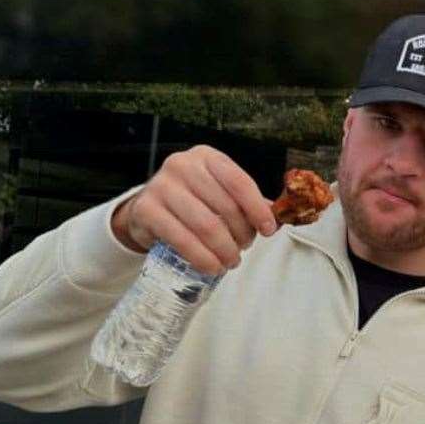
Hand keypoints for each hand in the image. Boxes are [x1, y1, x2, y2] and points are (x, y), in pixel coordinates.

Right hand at [113, 146, 276, 273]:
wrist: (147, 210)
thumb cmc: (192, 200)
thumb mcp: (219, 193)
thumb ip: (247, 203)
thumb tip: (279, 218)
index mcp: (207, 157)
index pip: (239, 182)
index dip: (257, 209)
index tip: (268, 230)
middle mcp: (182, 165)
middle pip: (225, 206)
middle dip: (241, 234)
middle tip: (244, 249)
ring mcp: (161, 186)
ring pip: (206, 225)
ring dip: (224, 250)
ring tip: (230, 261)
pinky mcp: (146, 210)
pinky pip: (182, 239)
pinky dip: (202, 258)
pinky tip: (212, 266)